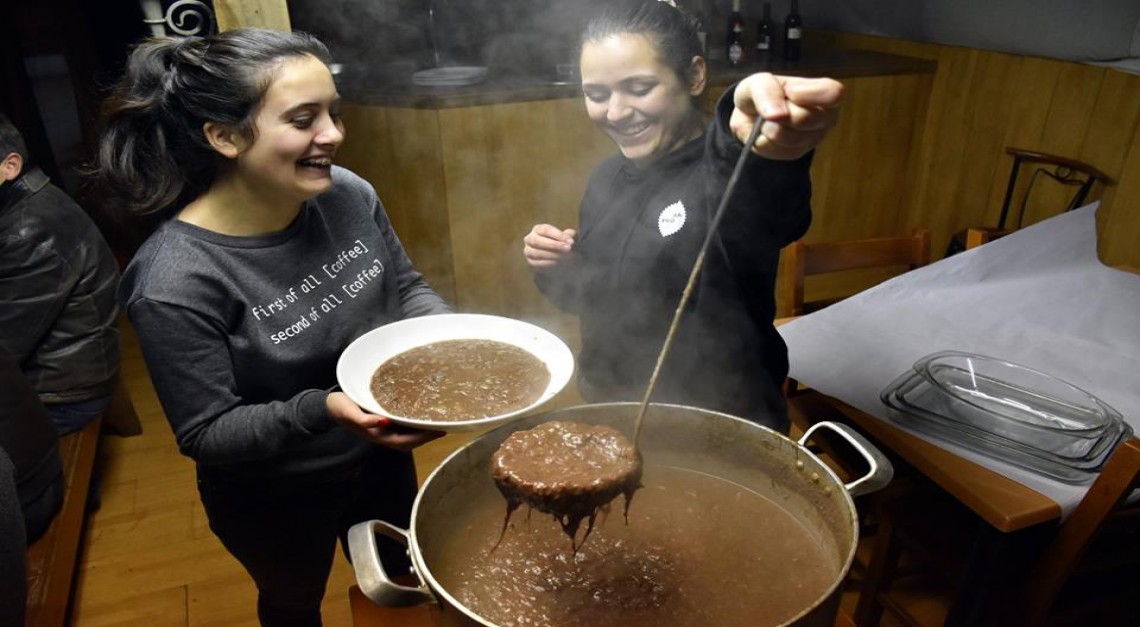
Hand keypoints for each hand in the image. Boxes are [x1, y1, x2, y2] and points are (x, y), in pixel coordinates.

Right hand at [326, 392, 444, 450]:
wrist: (329, 408)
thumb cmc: (340, 408)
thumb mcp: (350, 412)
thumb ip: (364, 419)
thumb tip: (384, 422)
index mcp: (376, 434)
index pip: (404, 441)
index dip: (422, 438)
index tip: (438, 431)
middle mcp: (382, 435)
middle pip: (409, 442)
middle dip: (427, 437)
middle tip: (444, 427)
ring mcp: (382, 431)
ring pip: (406, 437)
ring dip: (422, 434)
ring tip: (436, 425)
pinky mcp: (381, 423)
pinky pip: (401, 429)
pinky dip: (413, 426)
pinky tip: (420, 419)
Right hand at [523, 224, 576, 268]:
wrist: (561, 260)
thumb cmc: (564, 244)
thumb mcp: (569, 238)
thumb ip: (570, 235)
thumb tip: (570, 235)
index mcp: (538, 229)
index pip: (545, 230)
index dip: (558, 235)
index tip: (570, 241)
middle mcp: (530, 238)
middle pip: (537, 241)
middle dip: (554, 245)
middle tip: (568, 248)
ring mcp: (529, 251)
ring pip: (536, 253)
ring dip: (552, 255)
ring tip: (565, 257)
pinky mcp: (531, 262)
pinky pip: (537, 263)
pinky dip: (548, 263)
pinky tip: (559, 263)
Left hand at [730, 73, 843, 160]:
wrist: (747, 113)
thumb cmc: (761, 93)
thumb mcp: (759, 81)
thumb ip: (768, 91)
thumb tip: (777, 115)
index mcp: (823, 92)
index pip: (834, 94)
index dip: (812, 94)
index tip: (790, 92)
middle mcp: (825, 117)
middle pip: (805, 118)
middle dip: (780, 113)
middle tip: (771, 107)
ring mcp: (813, 138)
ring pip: (790, 137)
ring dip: (769, 127)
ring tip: (768, 120)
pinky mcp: (796, 153)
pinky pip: (776, 150)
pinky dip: (763, 141)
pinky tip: (765, 133)